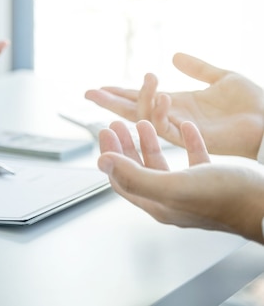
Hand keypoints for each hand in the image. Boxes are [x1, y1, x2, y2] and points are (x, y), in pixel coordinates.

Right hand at [85, 52, 263, 158]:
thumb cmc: (252, 104)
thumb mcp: (222, 77)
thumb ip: (197, 68)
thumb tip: (174, 56)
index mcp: (178, 103)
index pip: (141, 98)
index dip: (119, 92)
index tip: (99, 88)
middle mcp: (173, 116)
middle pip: (132, 110)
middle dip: (109, 102)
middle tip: (88, 93)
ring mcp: (178, 126)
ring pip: (143, 116)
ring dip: (134, 99)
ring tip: (137, 83)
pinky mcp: (187, 134)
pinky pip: (161, 123)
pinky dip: (154, 109)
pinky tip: (157, 94)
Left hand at [98, 120, 263, 242]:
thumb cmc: (224, 197)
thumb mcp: (173, 185)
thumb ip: (135, 175)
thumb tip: (102, 162)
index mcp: (158, 203)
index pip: (121, 179)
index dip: (110, 154)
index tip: (104, 130)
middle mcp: (172, 199)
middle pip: (138, 170)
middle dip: (125, 145)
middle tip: (115, 123)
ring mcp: (192, 190)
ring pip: (163, 163)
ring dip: (151, 141)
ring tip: (145, 122)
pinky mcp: (213, 181)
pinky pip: (195, 159)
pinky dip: (188, 141)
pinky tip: (187, 126)